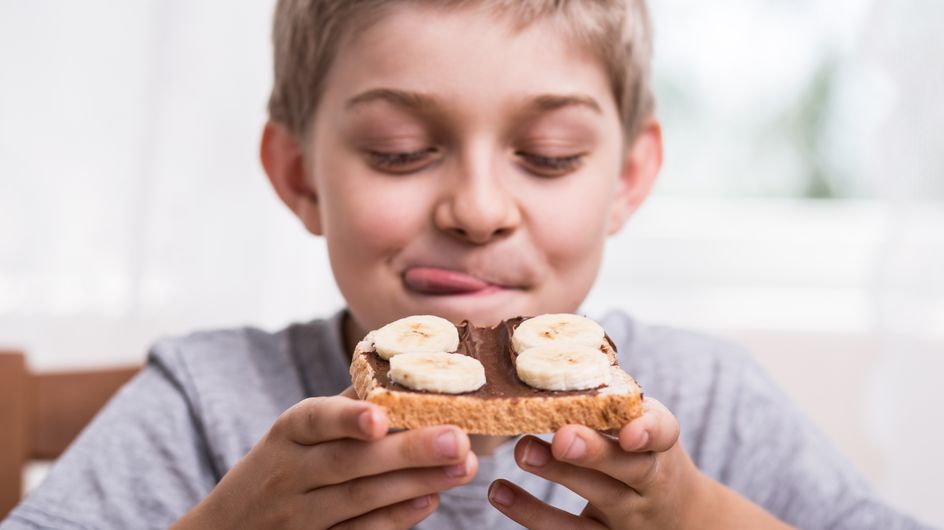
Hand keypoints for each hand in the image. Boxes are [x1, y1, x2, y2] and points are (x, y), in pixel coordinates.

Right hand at [173, 387, 476, 529]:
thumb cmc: (280, 467)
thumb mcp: (296, 434)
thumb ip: (343, 407)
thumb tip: (402, 369)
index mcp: (288, 434)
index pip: (314, 420)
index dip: (346, 418)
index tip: (381, 418)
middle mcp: (290, 474)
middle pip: (349, 463)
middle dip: (408, 452)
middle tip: (459, 438)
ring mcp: (301, 516)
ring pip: (361, 499)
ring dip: (416, 483)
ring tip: (463, 465)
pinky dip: (395, 519)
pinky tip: (430, 500)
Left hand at [487, 397, 791, 529]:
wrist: (677, 517)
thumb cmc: (640, 453)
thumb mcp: (639, 424)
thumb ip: (608, 396)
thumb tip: (547, 342)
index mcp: (660, 443)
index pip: (665, 433)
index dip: (649, 432)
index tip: (629, 431)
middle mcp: (649, 482)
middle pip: (629, 470)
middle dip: (595, 453)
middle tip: (561, 436)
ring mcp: (628, 517)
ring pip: (597, 501)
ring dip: (558, 477)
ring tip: (522, 451)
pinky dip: (530, 513)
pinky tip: (498, 492)